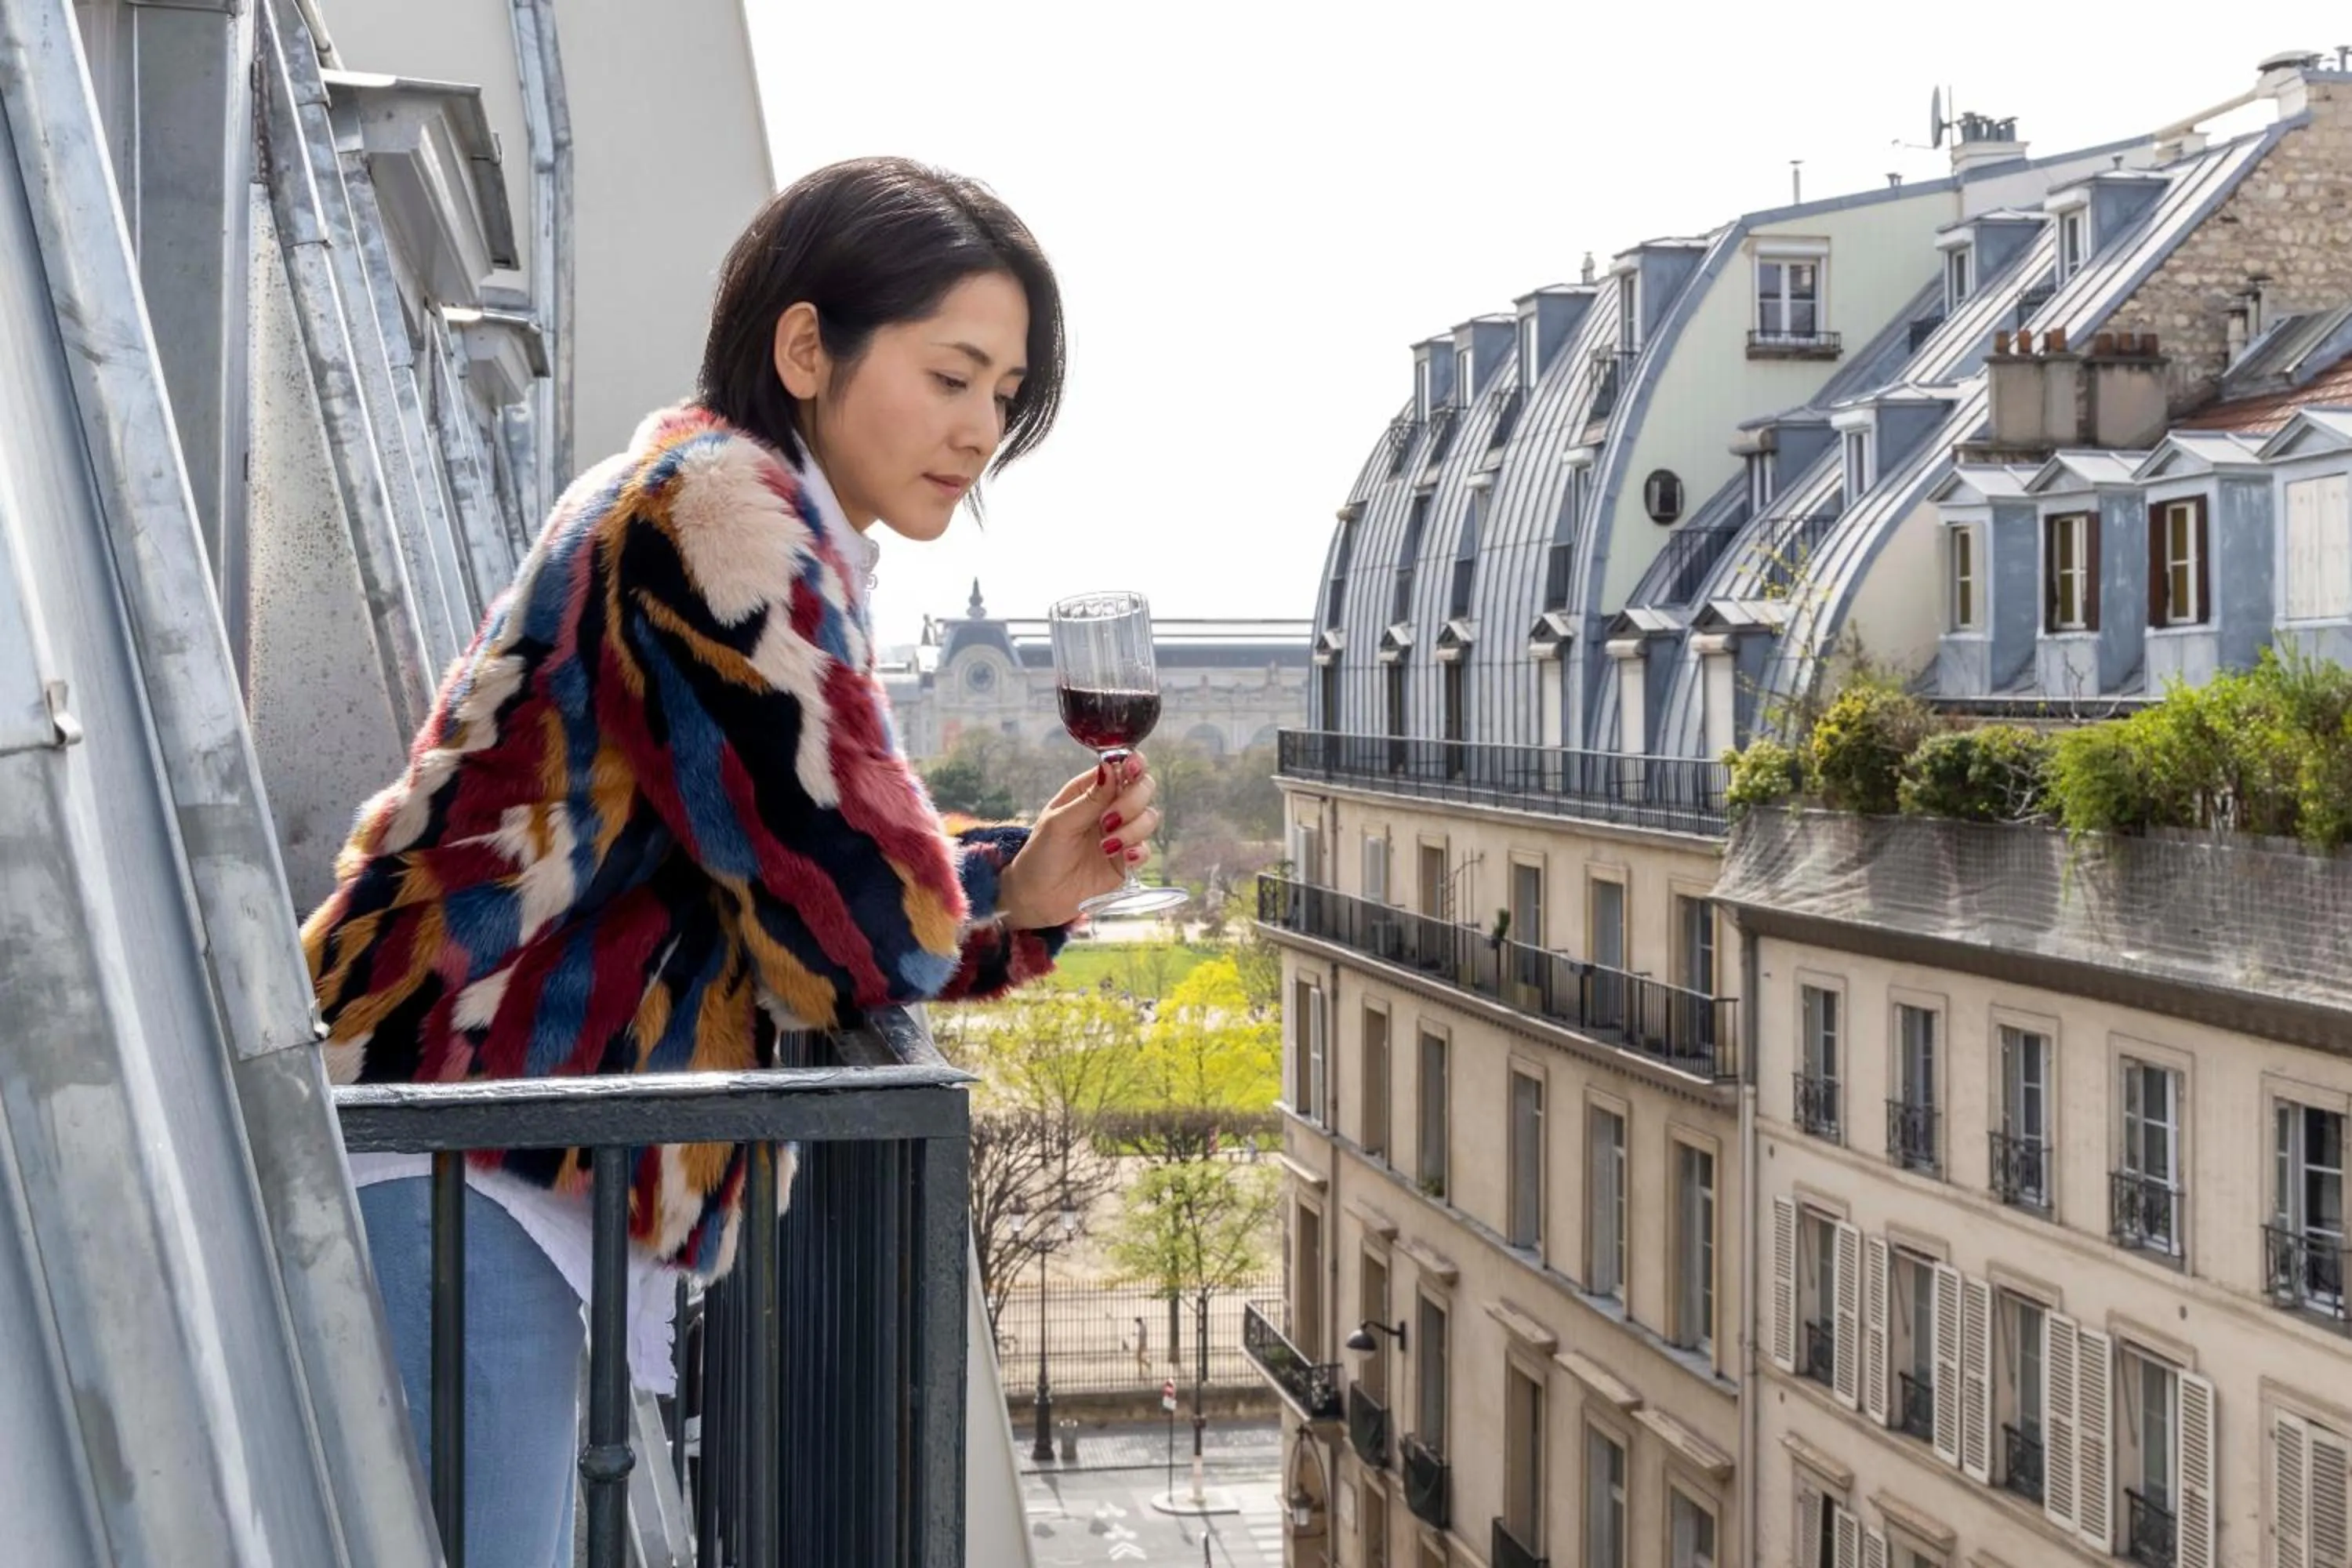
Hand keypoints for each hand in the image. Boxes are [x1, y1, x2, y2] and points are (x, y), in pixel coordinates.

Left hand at [996, 752, 1161, 929]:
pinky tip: (1123, 858)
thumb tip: (1111, 767)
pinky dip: (1138, 852)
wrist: (1039, 898)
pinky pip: (1146, 849)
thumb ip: (1089, 798)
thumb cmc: (1040, 855)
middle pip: (1143, 788)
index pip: (1121, 767)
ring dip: (1133, 830)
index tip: (1132, 769)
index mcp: (1089, 791)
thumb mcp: (1058, 823)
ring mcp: (1120, 833)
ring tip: (1106, 846)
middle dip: (1132, 802)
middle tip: (1108, 820)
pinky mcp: (1126, 860)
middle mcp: (1109, 808)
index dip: (1133, 764)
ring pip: (1149, 818)